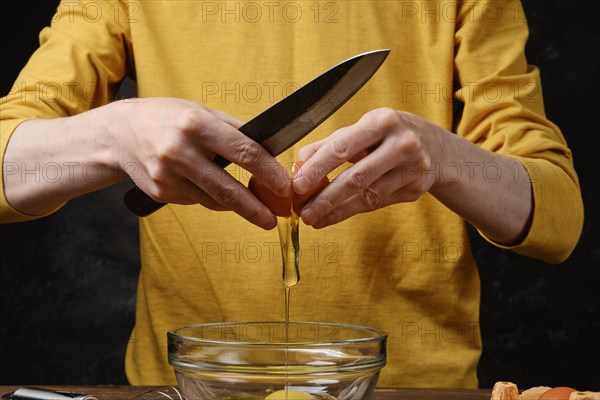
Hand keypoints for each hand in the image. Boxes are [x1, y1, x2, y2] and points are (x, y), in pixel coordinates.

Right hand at [106, 97, 290, 228]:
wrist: (118, 133)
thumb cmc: (168, 118)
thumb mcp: (202, 112)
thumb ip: (234, 130)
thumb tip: (270, 151)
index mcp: (196, 125)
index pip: (244, 152)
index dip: (269, 173)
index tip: (285, 187)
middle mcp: (180, 151)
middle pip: (227, 188)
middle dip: (255, 208)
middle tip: (274, 220)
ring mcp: (167, 175)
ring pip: (213, 200)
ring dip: (237, 205)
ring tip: (253, 208)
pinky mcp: (160, 192)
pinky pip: (196, 200)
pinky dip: (209, 197)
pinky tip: (207, 186)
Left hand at [293, 107, 443, 227]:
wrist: (436, 147)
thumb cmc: (386, 135)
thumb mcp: (361, 130)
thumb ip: (329, 145)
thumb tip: (298, 164)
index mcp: (382, 121)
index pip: (343, 147)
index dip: (318, 168)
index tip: (297, 186)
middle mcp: (402, 143)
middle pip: (357, 176)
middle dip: (326, 197)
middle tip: (303, 212)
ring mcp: (413, 168)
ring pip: (368, 195)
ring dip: (336, 210)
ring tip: (313, 218)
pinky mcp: (416, 189)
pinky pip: (377, 203)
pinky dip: (351, 212)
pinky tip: (331, 217)